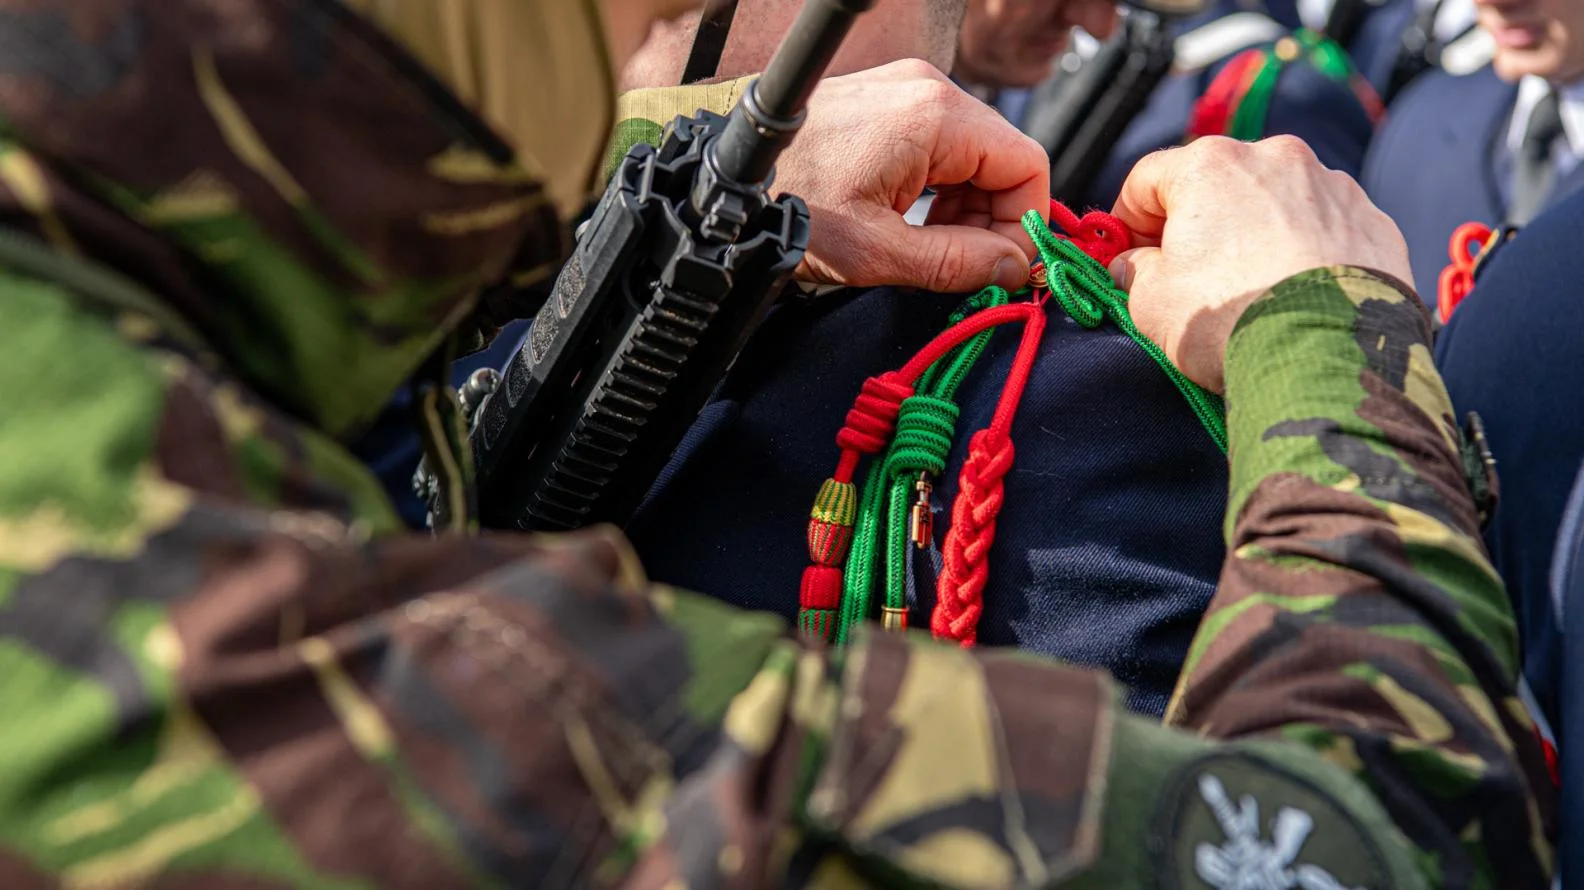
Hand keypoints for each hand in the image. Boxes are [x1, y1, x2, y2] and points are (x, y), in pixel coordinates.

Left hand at [776, 60, 1049, 292]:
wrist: (726, 179)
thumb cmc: (788, 203)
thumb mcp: (877, 252)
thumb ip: (956, 262)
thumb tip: (1011, 269)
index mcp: (936, 116)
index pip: (1027, 165)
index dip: (1024, 223)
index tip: (1003, 267)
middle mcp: (929, 90)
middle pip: (1003, 159)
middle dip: (992, 218)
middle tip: (962, 265)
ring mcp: (908, 90)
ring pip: (974, 155)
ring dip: (964, 208)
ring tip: (929, 247)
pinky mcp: (889, 102)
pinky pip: (942, 146)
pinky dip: (939, 188)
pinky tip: (911, 221)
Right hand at [1108, 136, 1412, 391]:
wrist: (1329, 358)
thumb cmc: (1230, 321)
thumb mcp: (1149, 302)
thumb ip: (1134, 271)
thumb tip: (1135, 264)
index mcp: (1211, 165)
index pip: (1147, 179)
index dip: (1127, 220)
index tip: (1126, 256)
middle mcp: (1276, 158)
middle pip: (1216, 184)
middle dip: (1197, 225)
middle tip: (1187, 277)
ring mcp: (1333, 186)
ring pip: (1275, 202)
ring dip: (1255, 234)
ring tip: (1252, 291)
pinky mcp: (1374, 222)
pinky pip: (1325, 228)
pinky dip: (1306, 252)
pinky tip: (1297, 294)